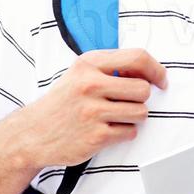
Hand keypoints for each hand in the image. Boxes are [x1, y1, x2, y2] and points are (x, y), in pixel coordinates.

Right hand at [13, 48, 167, 166]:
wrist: (33, 134)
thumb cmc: (63, 102)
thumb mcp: (80, 74)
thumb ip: (111, 68)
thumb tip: (150, 71)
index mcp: (88, 64)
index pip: (138, 57)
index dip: (156, 70)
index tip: (160, 81)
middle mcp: (90, 85)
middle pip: (143, 89)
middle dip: (140, 99)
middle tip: (126, 103)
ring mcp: (92, 111)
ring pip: (140, 113)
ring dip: (133, 117)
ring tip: (114, 117)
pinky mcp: (96, 136)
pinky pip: (130, 132)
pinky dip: (123, 133)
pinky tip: (106, 130)